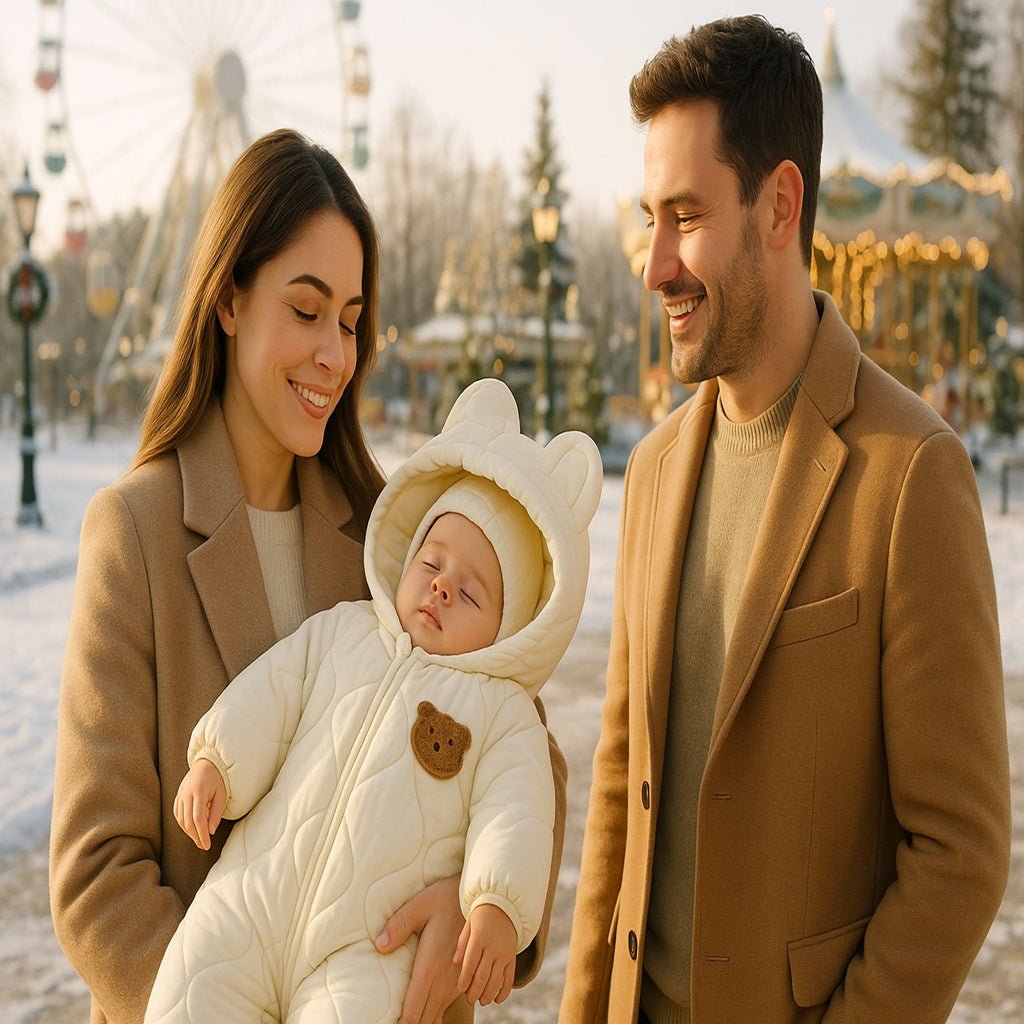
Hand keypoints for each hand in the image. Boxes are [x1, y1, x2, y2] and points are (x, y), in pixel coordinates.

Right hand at [173, 758, 225, 850]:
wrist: (206, 763)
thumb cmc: (217, 778)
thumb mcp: (222, 794)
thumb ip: (216, 812)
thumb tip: (210, 831)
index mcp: (199, 791)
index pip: (198, 818)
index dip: (202, 834)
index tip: (207, 845)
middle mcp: (186, 793)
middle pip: (187, 821)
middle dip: (196, 836)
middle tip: (204, 846)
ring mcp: (180, 795)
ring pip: (180, 819)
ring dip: (189, 832)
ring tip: (199, 840)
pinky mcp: (178, 796)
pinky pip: (177, 814)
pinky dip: (183, 824)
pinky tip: (191, 830)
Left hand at [375, 873, 465, 1023]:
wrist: (482, 900)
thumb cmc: (446, 900)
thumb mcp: (420, 905)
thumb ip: (399, 925)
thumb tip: (380, 945)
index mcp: (429, 967)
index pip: (413, 1011)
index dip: (401, 1022)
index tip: (390, 1022)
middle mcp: (443, 981)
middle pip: (423, 1020)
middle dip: (409, 1023)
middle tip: (395, 1022)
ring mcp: (454, 983)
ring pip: (435, 1016)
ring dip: (421, 1020)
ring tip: (408, 1020)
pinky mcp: (461, 981)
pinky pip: (445, 1008)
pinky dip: (433, 1015)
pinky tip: (425, 1015)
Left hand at [454, 903, 515, 1005]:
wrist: (505, 907)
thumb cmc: (481, 916)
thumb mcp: (468, 924)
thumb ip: (461, 943)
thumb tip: (455, 962)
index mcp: (479, 937)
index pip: (471, 963)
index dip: (465, 979)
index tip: (460, 989)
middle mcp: (493, 946)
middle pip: (483, 975)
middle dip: (475, 991)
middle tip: (469, 1000)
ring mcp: (505, 952)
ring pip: (496, 979)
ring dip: (488, 994)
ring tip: (481, 1001)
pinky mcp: (512, 957)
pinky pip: (510, 977)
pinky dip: (504, 991)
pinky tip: (497, 1000)